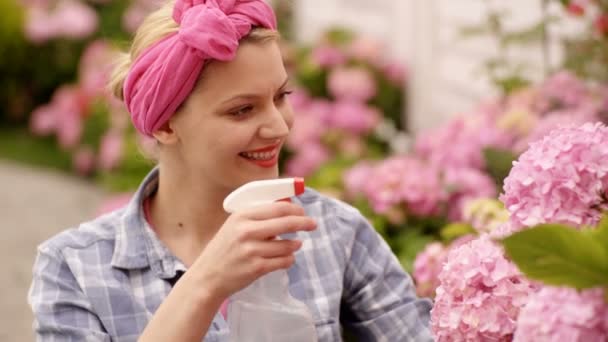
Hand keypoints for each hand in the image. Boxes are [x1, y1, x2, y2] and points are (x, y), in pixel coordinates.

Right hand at [191, 201, 316, 299]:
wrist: (208, 276)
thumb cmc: (224, 249)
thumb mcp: (235, 225)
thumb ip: (257, 217)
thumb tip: (287, 210)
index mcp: (242, 216)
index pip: (278, 207)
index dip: (295, 209)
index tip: (303, 212)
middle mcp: (246, 231)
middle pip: (286, 222)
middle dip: (304, 223)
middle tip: (313, 224)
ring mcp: (252, 250)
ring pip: (287, 244)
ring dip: (295, 244)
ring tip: (295, 244)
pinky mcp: (257, 268)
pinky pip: (284, 261)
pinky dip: (289, 259)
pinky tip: (288, 258)